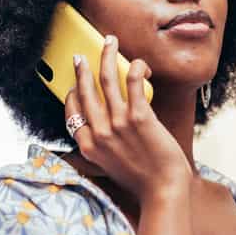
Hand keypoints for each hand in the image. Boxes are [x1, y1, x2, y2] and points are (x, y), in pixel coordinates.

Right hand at [64, 35, 191, 205]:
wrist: (163, 191)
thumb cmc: (142, 179)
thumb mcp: (110, 165)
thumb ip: (102, 146)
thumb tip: (102, 126)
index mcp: (88, 146)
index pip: (72, 111)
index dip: (73, 92)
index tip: (76, 83)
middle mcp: (98, 133)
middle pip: (85, 91)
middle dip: (83, 68)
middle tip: (83, 54)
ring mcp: (118, 124)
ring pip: (107, 80)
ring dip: (107, 56)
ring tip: (109, 43)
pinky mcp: (140, 118)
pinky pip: (133, 83)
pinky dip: (135, 68)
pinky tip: (139, 63)